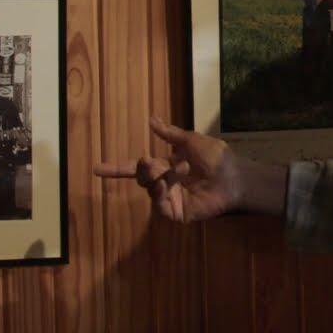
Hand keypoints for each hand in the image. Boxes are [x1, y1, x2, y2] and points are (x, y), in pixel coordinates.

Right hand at [94, 118, 237, 222]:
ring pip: (151, 189)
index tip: (96, 169)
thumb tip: (151, 119)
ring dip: (160, 178)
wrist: (236, 176)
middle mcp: (164, 182)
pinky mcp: (177, 212)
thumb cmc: (218, 158)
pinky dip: (161, 194)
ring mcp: (170, 199)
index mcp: (165, 165)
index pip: (136, 167)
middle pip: (140, 178)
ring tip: (181, 168)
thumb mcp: (192, 141)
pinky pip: (160, 206)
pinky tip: (168, 185)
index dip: (117, 168)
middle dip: (142, 169)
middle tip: (147, 161)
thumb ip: (170, 134)